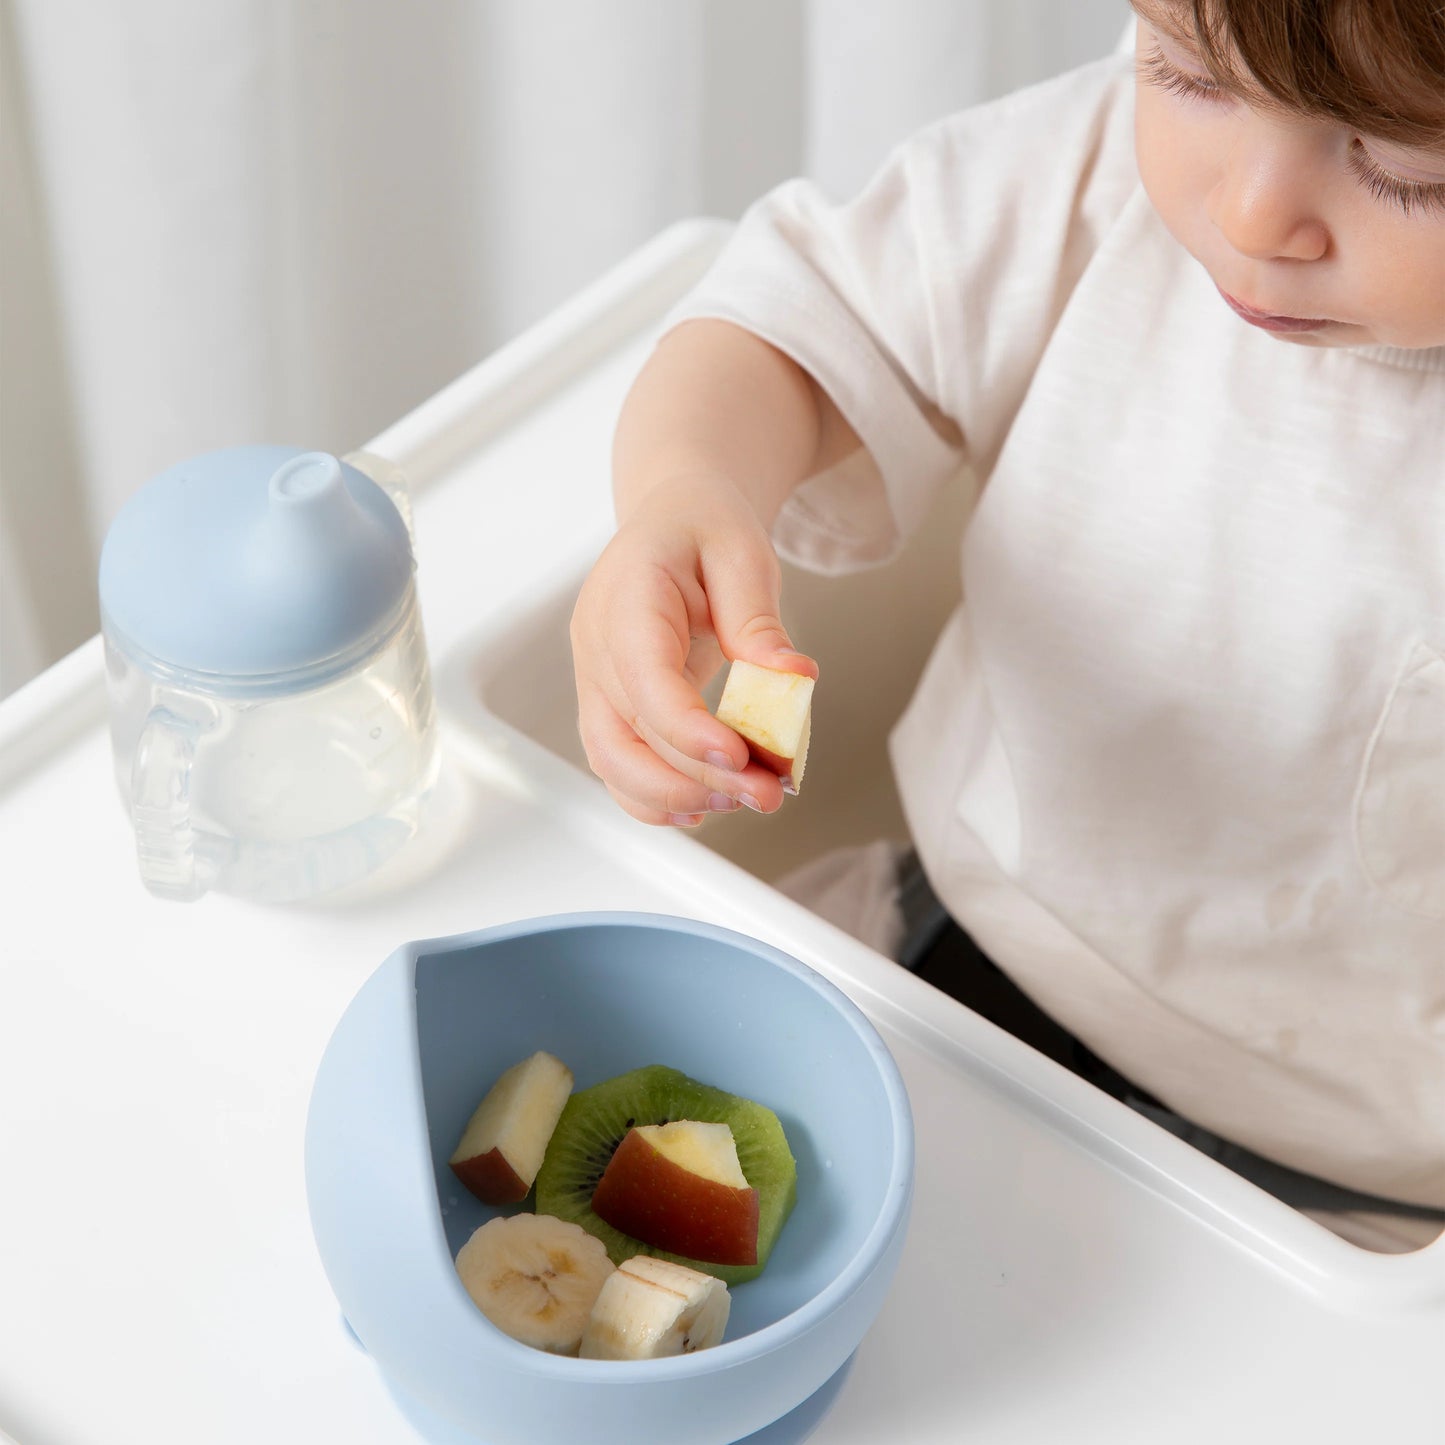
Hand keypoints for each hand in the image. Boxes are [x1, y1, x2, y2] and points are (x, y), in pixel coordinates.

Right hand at [570, 472, 817, 826]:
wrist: (671, 520)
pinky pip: (618, 764)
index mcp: (625, 597)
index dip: (686, 728)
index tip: (741, 760)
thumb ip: (758, 617)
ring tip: (747, 801)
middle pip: (624, 735)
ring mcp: (595, 680)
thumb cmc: (703, 528)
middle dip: (694, 777)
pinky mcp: (609, 705)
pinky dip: (656, 795)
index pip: (643, 678)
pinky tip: (705, 807)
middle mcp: (596, 645)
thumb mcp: (741, 551)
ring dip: (676, 794)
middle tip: (767, 795)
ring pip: (612, 762)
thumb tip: (793, 677)